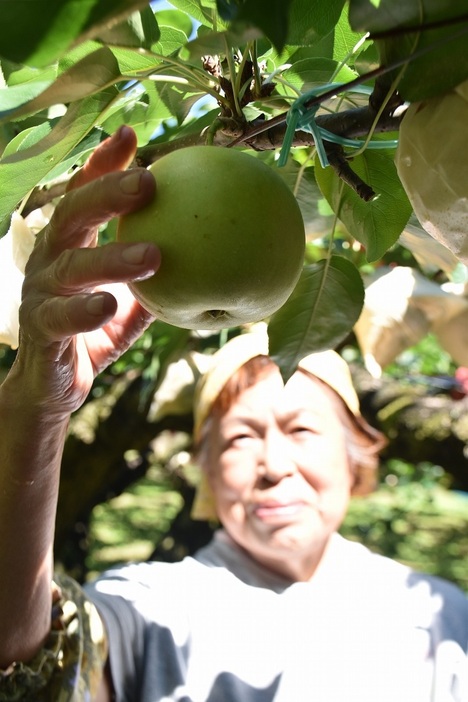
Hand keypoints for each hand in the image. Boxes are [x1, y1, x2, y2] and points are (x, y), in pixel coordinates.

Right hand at [15, 126, 160, 415]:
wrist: (52, 386)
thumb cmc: (92, 334)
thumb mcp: (127, 302)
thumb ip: (155, 280)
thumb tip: (209, 258)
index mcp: (69, 245)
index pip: (82, 195)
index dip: (102, 165)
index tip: (131, 135)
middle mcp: (48, 260)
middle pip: (72, 215)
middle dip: (107, 193)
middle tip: (148, 182)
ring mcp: (39, 294)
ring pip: (71, 268)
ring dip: (112, 258)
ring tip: (154, 254)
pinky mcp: (39, 331)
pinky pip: (61, 318)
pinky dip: (85, 311)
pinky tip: (110, 305)